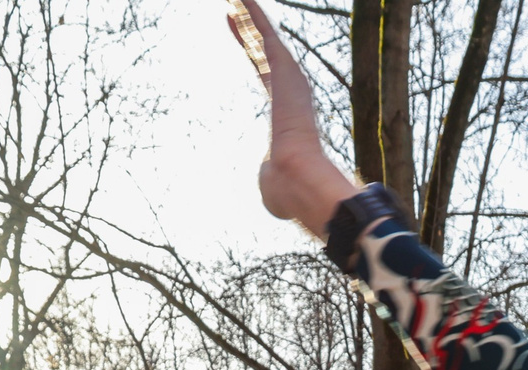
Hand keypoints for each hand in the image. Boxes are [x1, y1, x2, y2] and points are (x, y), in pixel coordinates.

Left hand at [227, 0, 360, 237]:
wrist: (297, 178)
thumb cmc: (285, 189)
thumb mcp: (270, 182)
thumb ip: (269, 178)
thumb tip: (271, 192)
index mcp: (284, 109)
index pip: (263, 73)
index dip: (250, 53)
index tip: (240, 36)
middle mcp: (288, 87)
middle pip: (261, 49)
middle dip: (246, 26)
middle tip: (230, 7)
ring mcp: (287, 74)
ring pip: (262, 34)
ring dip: (246, 12)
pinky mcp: (283, 66)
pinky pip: (263, 30)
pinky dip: (250, 10)